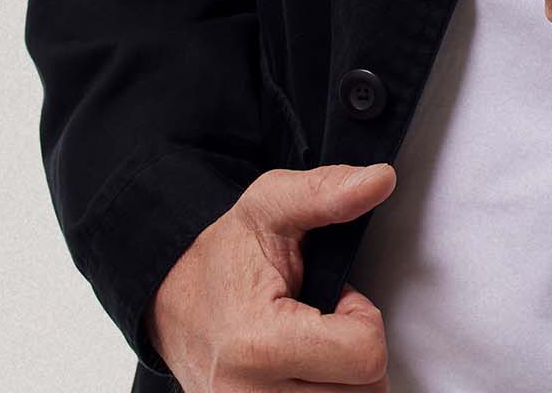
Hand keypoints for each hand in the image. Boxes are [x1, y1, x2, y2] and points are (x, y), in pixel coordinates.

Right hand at [145, 161, 397, 390]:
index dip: (362, 317)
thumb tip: (381, 179)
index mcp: (258, 343)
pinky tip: (305, 370)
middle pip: (364, 390)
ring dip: (343, 377)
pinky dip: (326, 391)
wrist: (170, 300)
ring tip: (313, 345)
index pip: (365, 355)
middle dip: (357, 350)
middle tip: (323, 321)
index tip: (336, 299)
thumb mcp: (271, 205)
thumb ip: (328, 192)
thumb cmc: (223, 257)